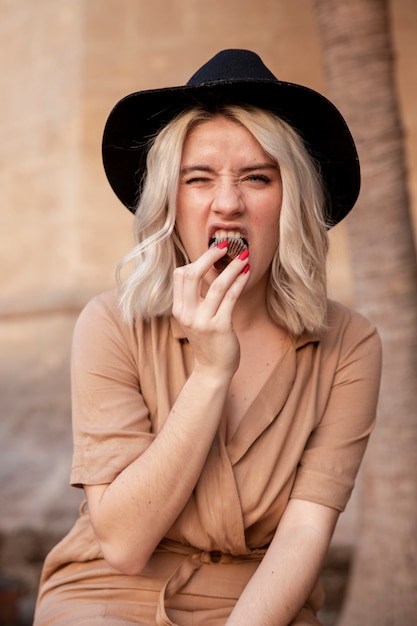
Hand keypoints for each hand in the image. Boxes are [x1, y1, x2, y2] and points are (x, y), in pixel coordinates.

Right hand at [172, 245, 249, 377]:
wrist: (212, 370)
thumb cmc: (207, 341)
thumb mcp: (194, 318)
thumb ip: (194, 298)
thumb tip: (206, 269)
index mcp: (178, 309)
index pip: (180, 275)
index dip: (196, 260)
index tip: (213, 252)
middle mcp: (187, 314)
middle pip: (192, 274)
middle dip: (210, 255)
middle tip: (226, 244)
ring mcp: (202, 321)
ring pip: (216, 284)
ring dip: (232, 267)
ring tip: (244, 256)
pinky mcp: (219, 327)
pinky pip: (230, 298)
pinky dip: (239, 282)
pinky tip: (247, 273)